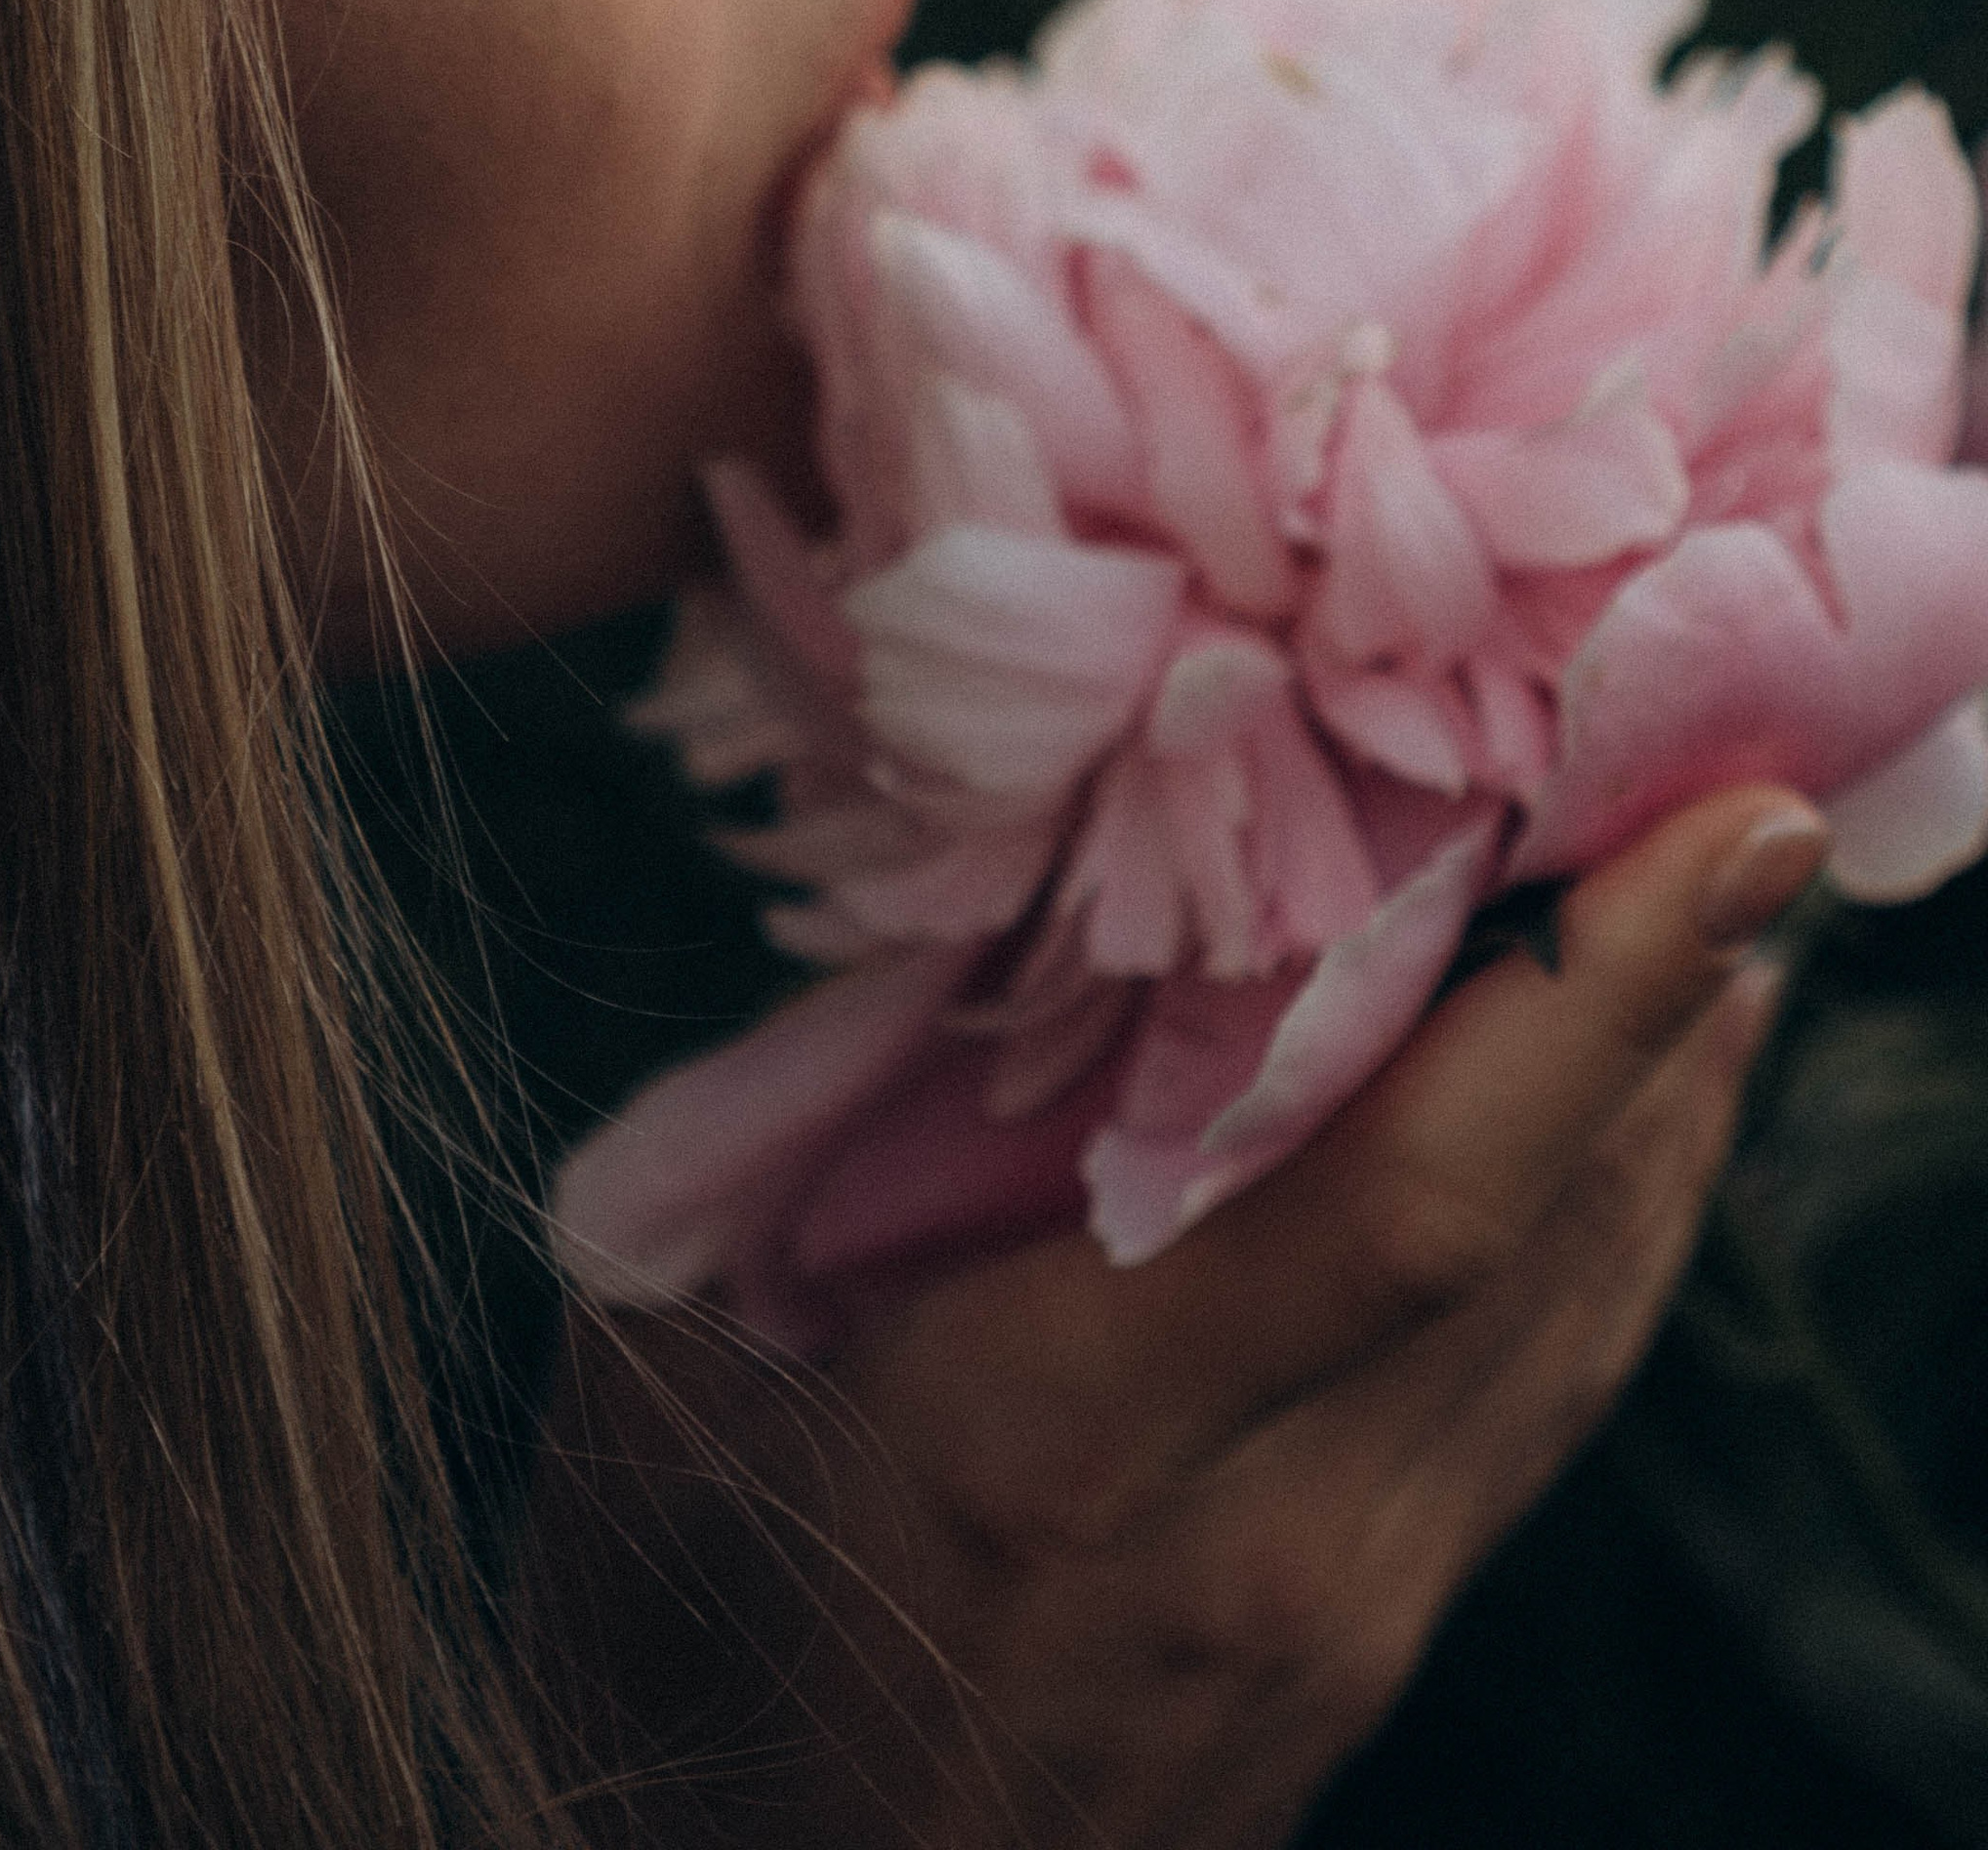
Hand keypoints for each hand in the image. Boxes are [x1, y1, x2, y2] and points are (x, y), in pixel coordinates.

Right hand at [522, 782, 1827, 1848]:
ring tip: (1733, 902)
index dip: (1601, 1001)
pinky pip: (1539, 1404)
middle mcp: (1259, 1530)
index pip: (1414, 1195)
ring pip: (1578, 1324)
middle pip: (1550, 1241)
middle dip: (1677, 1000)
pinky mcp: (1366, 1645)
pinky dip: (1615, 1228)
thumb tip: (983, 895)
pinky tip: (1646, 1118)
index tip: (1741, 827)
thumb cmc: (664, 1634)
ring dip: (1673, 1106)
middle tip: (1744, 763)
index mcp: (1063, 1430)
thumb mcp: (672, 1367)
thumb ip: (817, 1135)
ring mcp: (1342, 1612)